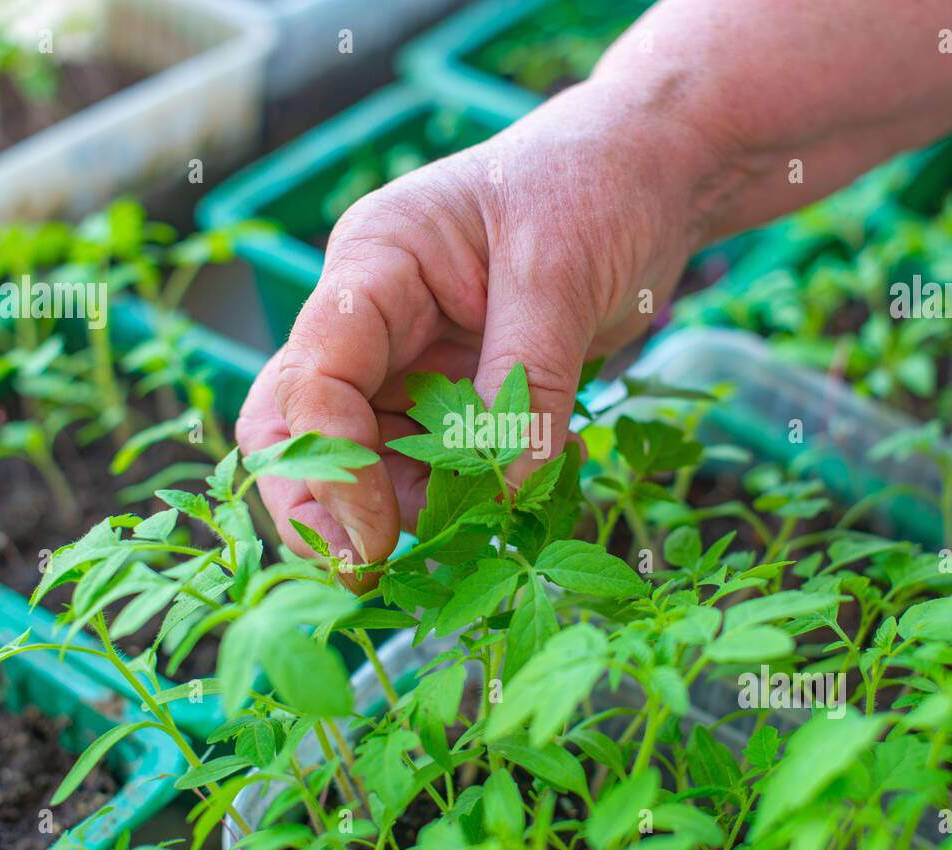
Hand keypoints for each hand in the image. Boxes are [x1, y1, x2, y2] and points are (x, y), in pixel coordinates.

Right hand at [236, 79, 709, 566]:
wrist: (649, 174)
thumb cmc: (596, 187)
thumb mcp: (561, 274)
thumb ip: (527, 386)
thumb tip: (505, 494)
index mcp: (374, 265)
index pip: (310, 377)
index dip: (328, 467)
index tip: (373, 540)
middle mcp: (372, 318)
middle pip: (302, 425)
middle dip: (322, 506)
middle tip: (368, 574)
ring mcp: (408, 359)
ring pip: (364, 459)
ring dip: (403, 512)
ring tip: (477, 538)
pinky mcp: (450, 394)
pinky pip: (429, 464)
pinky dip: (458, 499)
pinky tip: (511, 505)